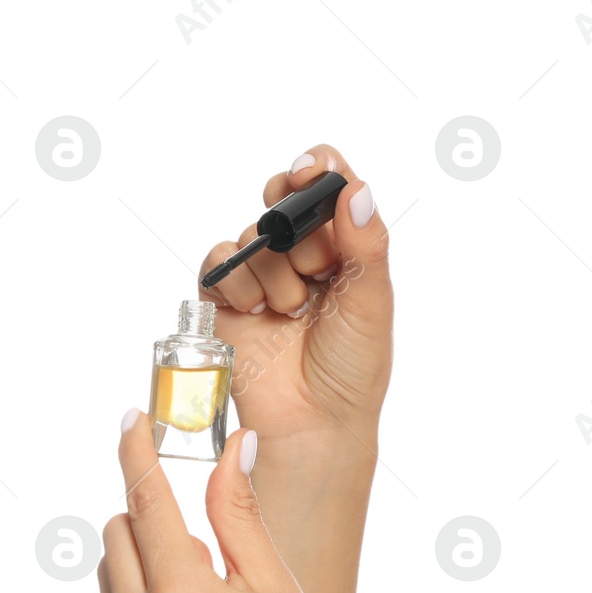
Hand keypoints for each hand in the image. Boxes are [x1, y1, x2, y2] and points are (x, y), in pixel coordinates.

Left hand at [98, 410, 373, 592]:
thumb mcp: (276, 580)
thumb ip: (240, 510)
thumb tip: (234, 446)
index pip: (145, 501)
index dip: (136, 453)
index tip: (132, 420)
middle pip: (119, 535)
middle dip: (154, 517)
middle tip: (211, 537)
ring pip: (114, 577)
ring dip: (149, 560)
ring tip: (213, 586)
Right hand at [198, 144, 392, 443]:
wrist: (313, 422)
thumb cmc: (351, 368)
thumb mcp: (371, 302)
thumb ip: (366, 243)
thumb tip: (358, 189)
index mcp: (346, 248)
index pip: (329, 186)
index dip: (317, 170)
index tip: (310, 172)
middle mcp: (304, 255)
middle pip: (283, 201)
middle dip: (296, 230)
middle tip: (316, 270)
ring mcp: (264, 274)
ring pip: (252, 234)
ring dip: (274, 271)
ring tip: (293, 312)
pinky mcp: (227, 297)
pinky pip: (219, 262)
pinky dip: (238, 282)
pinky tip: (260, 312)